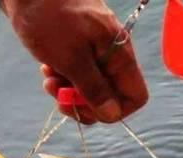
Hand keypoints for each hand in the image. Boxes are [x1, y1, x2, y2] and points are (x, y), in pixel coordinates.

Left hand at [1, 0, 148, 123]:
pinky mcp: (78, 48)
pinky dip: (62, 77)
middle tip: (60, 95)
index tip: (86, 107)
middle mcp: (112, 55)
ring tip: (49, 77)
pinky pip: (77, 74)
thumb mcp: (71, 59)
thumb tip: (112, 115)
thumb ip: (93, 89)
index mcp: (119, 55)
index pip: (135, 97)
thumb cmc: (50, 18)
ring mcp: (95, 51)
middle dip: (84, 102)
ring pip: (90, 88)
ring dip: (68, 90)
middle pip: (110, 97)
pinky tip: (47, 67)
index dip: (114, 110)